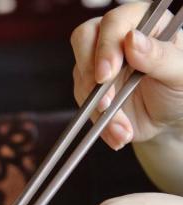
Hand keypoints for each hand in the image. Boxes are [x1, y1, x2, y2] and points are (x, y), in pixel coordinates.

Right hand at [71, 2, 182, 149]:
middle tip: (103, 101)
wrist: (169, 119)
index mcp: (143, 23)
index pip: (114, 22)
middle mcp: (116, 38)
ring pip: (81, 77)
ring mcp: (98, 62)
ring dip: (98, 108)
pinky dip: (98, 121)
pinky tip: (117, 132)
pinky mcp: (89, 87)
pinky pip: (83, 103)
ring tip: (122, 127)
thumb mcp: (180, 72)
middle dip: (90, 74)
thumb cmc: (180, 88)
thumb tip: (132, 40)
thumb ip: (159, 55)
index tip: (107, 73)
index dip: (106, 46)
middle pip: (84, 39)